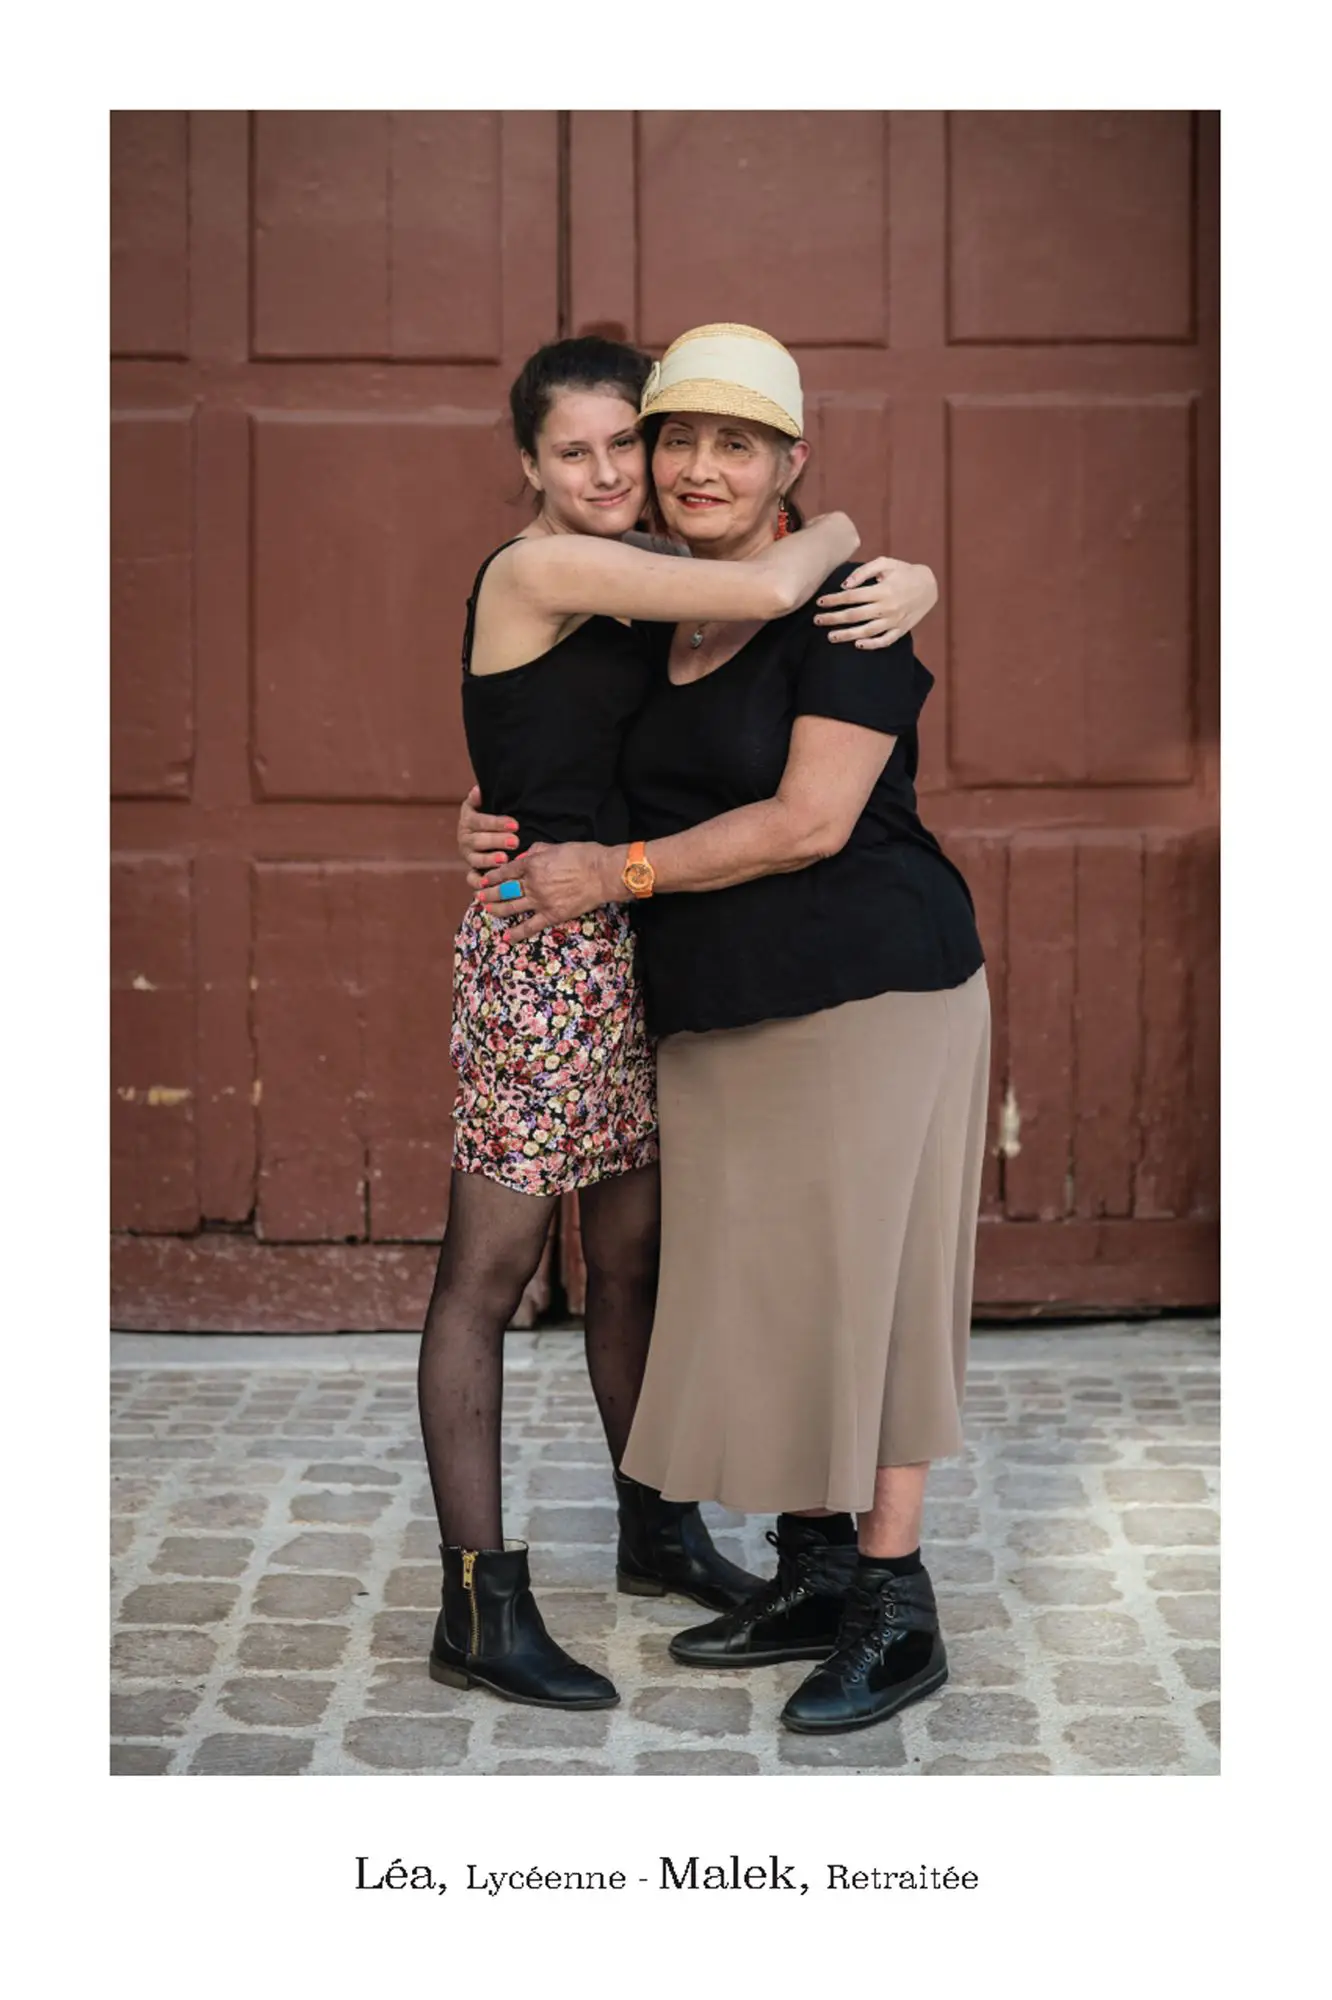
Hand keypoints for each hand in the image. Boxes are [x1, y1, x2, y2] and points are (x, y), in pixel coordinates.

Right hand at [458, 784, 518, 888]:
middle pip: (478, 841)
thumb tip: (477, 790)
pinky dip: (478, 882)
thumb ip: (479, 798)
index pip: (480, 821)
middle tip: (515, 841)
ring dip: (489, 860)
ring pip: (475, 859)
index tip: (515, 824)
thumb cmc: (492, 818)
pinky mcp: (472, 871)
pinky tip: (490, 882)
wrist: (487, 833)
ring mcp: (468, 856)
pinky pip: (472, 878)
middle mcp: (465, 839)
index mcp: (468, 820)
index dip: (496, 823)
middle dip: (497, 841)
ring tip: (504, 859)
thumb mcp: (485, 804)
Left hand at [474, 841, 622, 944]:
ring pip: (511, 907)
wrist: (602, 873)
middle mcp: (532, 883)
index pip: (506, 871)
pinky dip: (517, 933)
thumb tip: (525, 856)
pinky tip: (506, 937)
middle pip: (504, 890)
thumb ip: (537, 851)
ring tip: (487, 910)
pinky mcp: (552, 915)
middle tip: (479, 895)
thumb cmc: (583, 855)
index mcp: (532, 864)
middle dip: (488, 893)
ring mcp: (540, 901)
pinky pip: (530, 926)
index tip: (484, 879)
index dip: (492, 876)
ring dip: (496, 909)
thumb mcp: (556, 846)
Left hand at [813, 557, 937, 649]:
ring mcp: (894, 621)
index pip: (852, 596)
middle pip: (855, 615)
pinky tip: (857, 645)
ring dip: (846, 635)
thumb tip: (844, 585)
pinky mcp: (901, 630)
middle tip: (817, 620)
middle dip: (833, 618)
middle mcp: (887, 607)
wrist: (929, 585)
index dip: (834, 600)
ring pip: (866, 631)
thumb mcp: (885, 563)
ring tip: (830, 636)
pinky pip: (884, 641)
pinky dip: (871, 645)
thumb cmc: (903, 572)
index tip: (820, 602)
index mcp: (882, 590)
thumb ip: (863, 571)